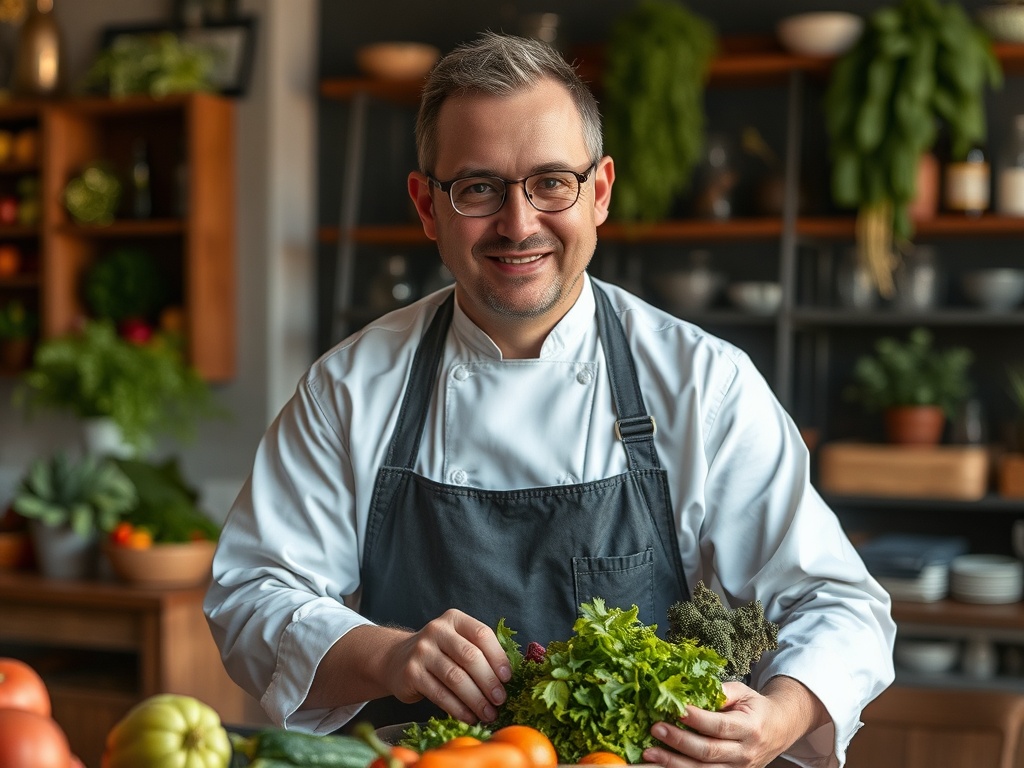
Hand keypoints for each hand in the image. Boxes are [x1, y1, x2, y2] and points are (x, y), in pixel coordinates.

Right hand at [381, 608, 511, 722]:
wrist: (396, 659)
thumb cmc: (439, 653)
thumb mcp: (457, 642)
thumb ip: (480, 651)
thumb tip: (508, 678)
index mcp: (454, 619)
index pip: (481, 634)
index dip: (498, 657)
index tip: (508, 678)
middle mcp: (437, 631)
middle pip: (470, 656)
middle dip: (489, 681)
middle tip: (501, 700)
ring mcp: (422, 652)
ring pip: (455, 678)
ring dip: (476, 700)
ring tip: (488, 714)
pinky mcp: (411, 674)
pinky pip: (440, 694)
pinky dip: (458, 709)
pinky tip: (469, 717)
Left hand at [641, 681, 800, 767]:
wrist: (779, 730)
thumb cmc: (755, 708)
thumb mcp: (742, 692)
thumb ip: (719, 692)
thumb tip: (689, 689)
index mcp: (750, 727)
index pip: (720, 725)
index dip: (697, 720)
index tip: (676, 710)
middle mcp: (745, 752)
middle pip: (708, 751)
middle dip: (679, 741)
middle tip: (655, 728)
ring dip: (674, 762)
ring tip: (650, 753)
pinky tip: (662, 764)